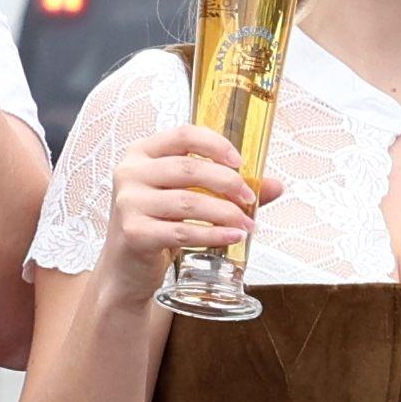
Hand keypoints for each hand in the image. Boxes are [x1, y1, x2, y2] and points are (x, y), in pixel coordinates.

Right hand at [102, 121, 273, 268]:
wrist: (126, 267)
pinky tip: (232, 237)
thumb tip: (274, 185)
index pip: (183, 135)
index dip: (215, 145)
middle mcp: (130, 173)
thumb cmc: (156, 224)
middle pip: (189, 168)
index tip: (239, 162)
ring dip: (225, 213)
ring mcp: (128, 203)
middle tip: (250, 198)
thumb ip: (224, 187)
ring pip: (188, 202)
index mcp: (142, 153)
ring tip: (246, 224)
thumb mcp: (185, 197)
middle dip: (228, 183)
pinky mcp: (134, 233)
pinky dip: (213, 235)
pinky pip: (182, 231)